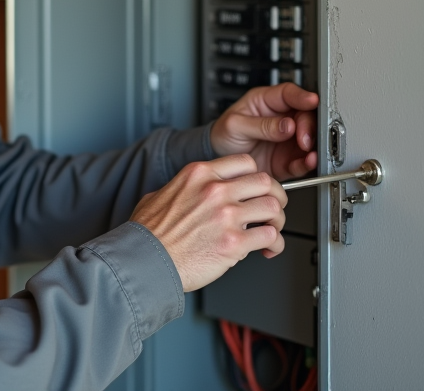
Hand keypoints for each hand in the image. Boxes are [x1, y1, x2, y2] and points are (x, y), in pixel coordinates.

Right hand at [130, 154, 287, 291]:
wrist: (145, 261)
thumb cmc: (148, 234)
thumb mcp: (159, 195)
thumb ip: (181, 188)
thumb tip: (187, 193)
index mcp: (199, 175)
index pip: (245, 162)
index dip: (256, 176)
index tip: (256, 187)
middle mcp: (215, 191)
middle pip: (265, 181)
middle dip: (275, 195)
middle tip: (271, 207)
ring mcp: (226, 215)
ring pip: (273, 206)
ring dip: (277, 220)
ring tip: (272, 228)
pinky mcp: (233, 242)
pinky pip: (270, 237)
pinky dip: (275, 244)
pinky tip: (268, 248)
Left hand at [210, 83, 318, 180]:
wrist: (218, 157)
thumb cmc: (224, 133)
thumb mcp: (234, 125)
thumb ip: (260, 125)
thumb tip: (287, 125)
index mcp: (267, 102)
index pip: (289, 93)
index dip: (302, 96)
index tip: (312, 101)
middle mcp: (281, 119)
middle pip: (305, 116)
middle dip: (308, 126)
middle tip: (303, 137)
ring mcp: (287, 140)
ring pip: (309, 138)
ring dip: (313, 145)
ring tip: (308, 151)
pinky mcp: (287, 160)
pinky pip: (302, 161)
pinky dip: (308, 162)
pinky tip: (308, 162)